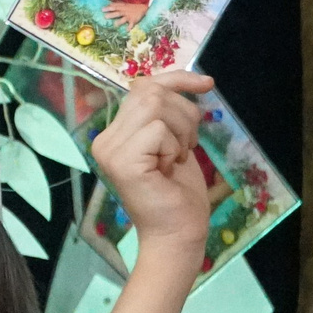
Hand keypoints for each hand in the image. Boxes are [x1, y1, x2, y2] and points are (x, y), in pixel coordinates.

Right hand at [89, 71, 213, 273]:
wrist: (177, 233)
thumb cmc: (179, 192)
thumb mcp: (175, 140)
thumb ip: (167, 113)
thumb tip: (182, 79)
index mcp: (114, 133)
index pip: (142, 86)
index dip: (176, 78)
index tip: (206, 84)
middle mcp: (105, 139)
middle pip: (151, 92)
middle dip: (184, 112)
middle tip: (188, 144)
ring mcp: (110, 150)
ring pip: (156, 106)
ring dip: (181, 130)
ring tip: (177, 157)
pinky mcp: (122, 161)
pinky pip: (158, 129)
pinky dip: (174, 146)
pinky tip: (169, 168)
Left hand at [104, 0, 147, 25]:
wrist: (143, 8)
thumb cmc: (132, 7)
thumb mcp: (124, 5)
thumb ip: (117, 4)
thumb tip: (109, 3)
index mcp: (122, 7)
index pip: (115, 7)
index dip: (108, 8)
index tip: (102, 9)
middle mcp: (125, 11)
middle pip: (117, 13)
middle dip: (111, 14)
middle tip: (105, 16)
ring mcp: (129, 16)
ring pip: (123, 19)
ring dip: (119, 22)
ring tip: (115, 25)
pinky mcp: (134, 20)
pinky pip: (131, 24)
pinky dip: (130, 27)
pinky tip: (127, 30)